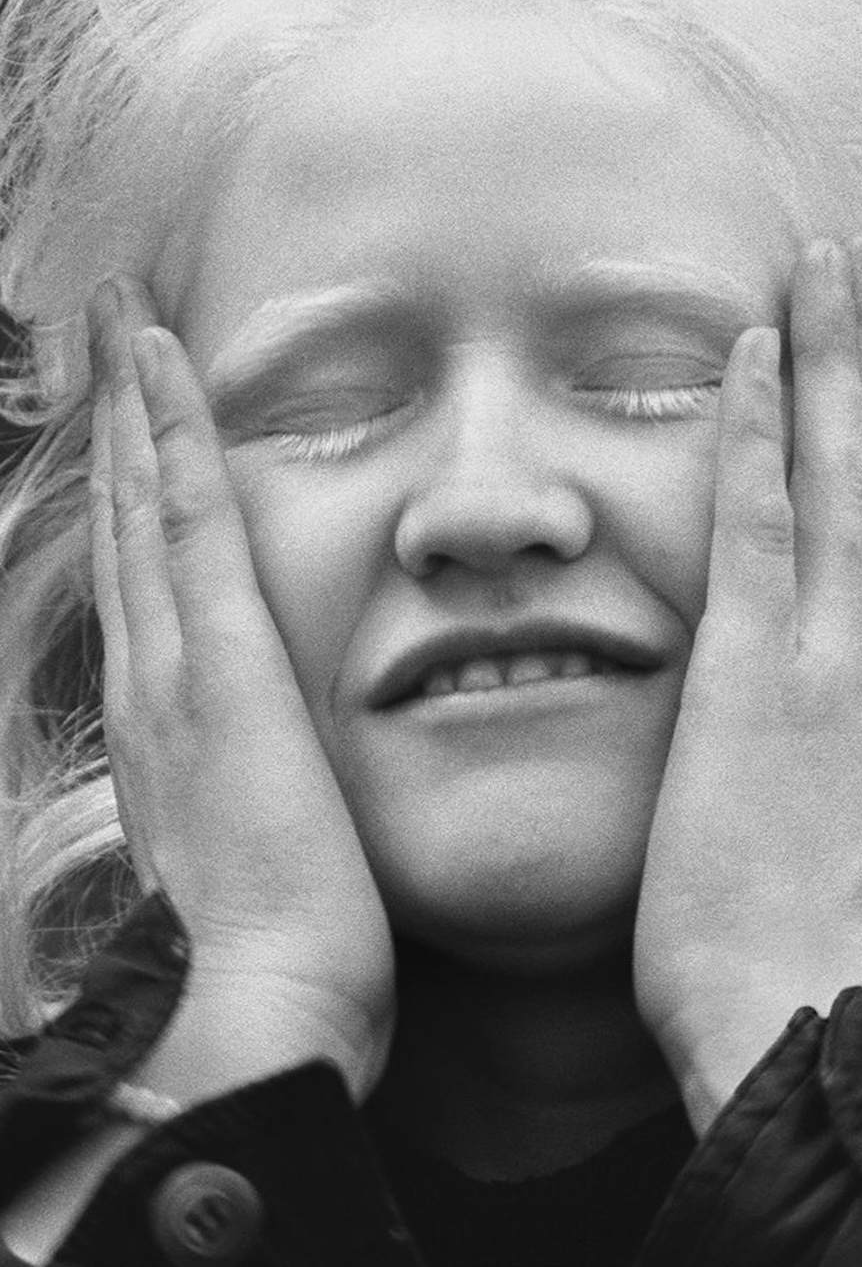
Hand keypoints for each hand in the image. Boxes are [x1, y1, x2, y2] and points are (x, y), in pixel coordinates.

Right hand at [88, 277, 393, 1100]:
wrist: (258, 1010)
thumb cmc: (275, 951)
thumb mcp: (258, 855)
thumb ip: (252, 799)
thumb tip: (267, 790)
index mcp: (166, 726)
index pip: (146, 583)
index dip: (134, 497)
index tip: (137, 426)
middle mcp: (150, 682)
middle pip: (127, 526)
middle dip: (119, 428)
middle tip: (113, 340)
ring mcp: (174, 667)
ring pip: (143, 504)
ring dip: (135, 407)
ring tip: (127, 324)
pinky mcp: (220, 665)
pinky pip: (188, 520)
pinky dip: (171, 437)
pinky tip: (164, 366)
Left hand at [634, 240, 861, 1132]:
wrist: (793, 1020)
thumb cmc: (800, 934)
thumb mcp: (843, 820)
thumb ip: (842, 742)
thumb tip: (834, 707)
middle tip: (860, 267)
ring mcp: (833, 661)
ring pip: (846, 476)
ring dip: (836, 364)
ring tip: (823, 272)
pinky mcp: (760, 679)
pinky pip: (764, 528)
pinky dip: (760, 436)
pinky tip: (748, 358)